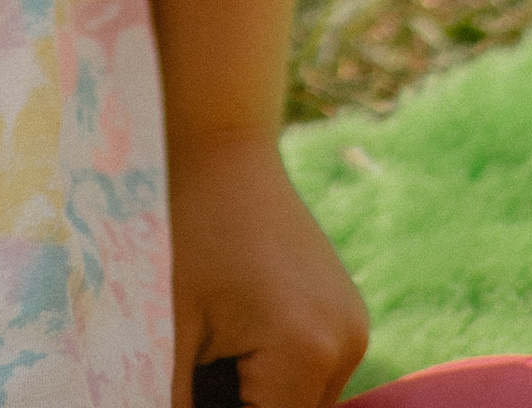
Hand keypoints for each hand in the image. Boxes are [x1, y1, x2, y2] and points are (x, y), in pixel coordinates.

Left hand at [168, 128, 368, 407]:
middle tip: (205, 368)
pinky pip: (319, 368)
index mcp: (305, 352)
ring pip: (309, 399)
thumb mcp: (177, 333)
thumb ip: (188, 400)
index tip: (199, 390)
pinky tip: (243, 332)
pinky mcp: (351, 311)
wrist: (221, 148)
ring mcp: (354, 326)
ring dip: (270, 393)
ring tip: (220, 351)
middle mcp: (346, 344)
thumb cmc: (187, 232)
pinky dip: (284, 369)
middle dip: (249, 403)